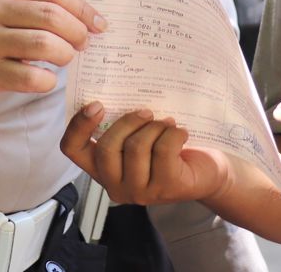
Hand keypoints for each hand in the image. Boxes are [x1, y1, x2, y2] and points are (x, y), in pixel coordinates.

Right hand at [0, 0, 105, 113]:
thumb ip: (33, 9)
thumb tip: (84, 18)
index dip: (81, 7)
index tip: (99, 23)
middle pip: (51, 15)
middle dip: (77, 31)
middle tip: (84, 44)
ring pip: (44, 43)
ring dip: (64, 54)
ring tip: (65, 59)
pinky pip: (30, 75)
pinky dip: (47, 79)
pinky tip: (46, 79)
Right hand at [61, 103, 234, 205]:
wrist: (208, 170)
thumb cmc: (170, 147)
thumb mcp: (139, 135)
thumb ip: (123, 124)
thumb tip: (118, 89)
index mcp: (102, 168)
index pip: (73, 150)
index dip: (79, 126)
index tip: (97, 104)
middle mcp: (115, 185)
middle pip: (107, 148)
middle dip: (128, 122)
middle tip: (147, 111)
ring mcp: (140, 192)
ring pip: (136, 148)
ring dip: (155, 127)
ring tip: (167, 124)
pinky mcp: (166, 188)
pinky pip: (163, 151)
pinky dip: (173, 134)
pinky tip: (180, 133)